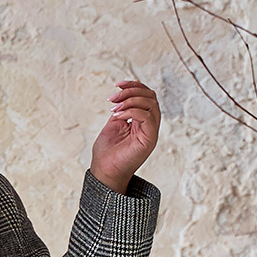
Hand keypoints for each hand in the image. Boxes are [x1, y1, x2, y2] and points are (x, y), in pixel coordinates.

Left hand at [90, 79, 159, 193]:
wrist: (105, 172)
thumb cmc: (107, 153)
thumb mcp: (113, 125)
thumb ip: (121, 110)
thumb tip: (123, 95)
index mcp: (142, 120)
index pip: (146, 95)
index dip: (133, 85)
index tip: (117, 84)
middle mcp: (150, 124)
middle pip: (150, 96)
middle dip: (131, 91)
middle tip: (113, 98)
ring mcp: (151, 132)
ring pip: (151, 103)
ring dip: (130, 100)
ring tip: (114, 108)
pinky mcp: (150, 139)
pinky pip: (148, 116)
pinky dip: (132, 111)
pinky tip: (118, 115)